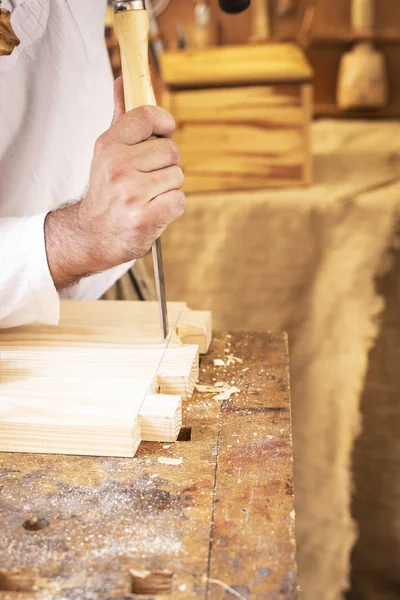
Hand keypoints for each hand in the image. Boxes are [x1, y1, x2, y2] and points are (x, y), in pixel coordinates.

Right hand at [45, 77, 184, 289]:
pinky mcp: (145, 218)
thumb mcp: (108, 151)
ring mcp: (131, 194)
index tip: (164, 132)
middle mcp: (118, 167)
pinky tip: (154, 210)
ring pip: (177, 177)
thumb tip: (123, 81)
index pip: (148, 116)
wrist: (93, 234)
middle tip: (147, 178)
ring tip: (148, 197)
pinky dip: (172, 208)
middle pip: (171, 151)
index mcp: (109, 145)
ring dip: (169, 188)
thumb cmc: (106, 190)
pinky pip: (179, 201)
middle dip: (166, 166)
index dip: (164, 124)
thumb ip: (121, 117)